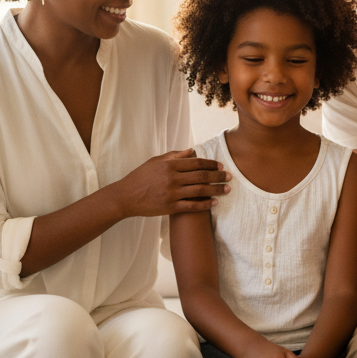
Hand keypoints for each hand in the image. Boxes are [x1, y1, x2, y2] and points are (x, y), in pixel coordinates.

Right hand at [114, 149, 230, 217]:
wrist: (126, 196)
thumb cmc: (141, 177)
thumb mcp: (156, 161)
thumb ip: (174, 156)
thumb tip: (192, 151)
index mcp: (170, 164)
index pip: (196, 162)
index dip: (211, 164)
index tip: (221, 166)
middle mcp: (172, 178)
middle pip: (202, 176)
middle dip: (218, 176)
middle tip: (230, 177)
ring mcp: (172, 193)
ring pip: (200, 190)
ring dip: (216, 190)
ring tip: (227, 190)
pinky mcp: (170, 207)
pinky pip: (192, 206)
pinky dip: (205, 204)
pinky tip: (215, 203)